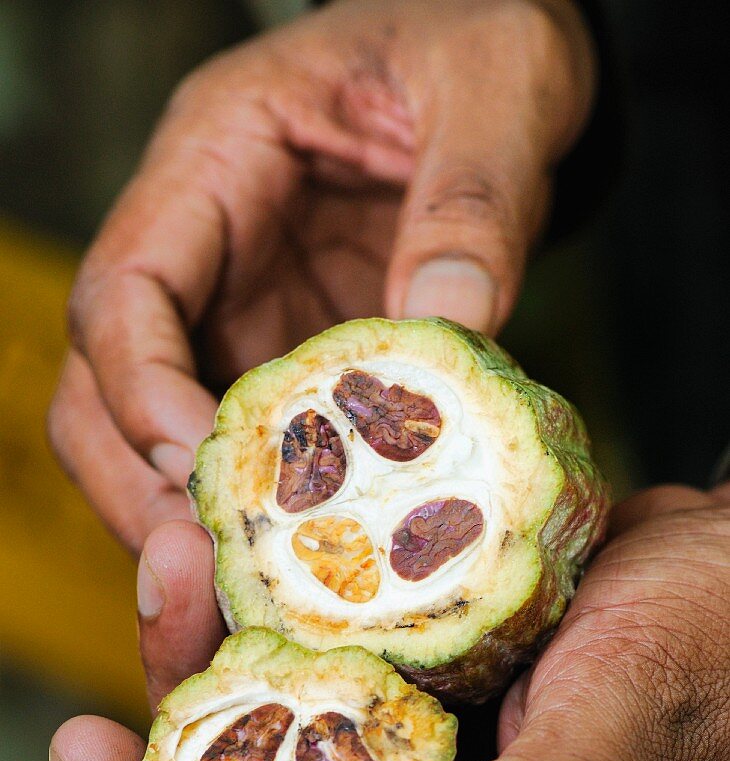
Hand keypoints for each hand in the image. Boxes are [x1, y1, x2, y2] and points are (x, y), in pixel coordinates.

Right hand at [47, 0, 595, 553]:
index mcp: (217, 156)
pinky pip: (242, 444)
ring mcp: (237, 309)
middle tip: (210, 564)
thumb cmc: (476, 37)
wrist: (496, 67)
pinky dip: (255, 508)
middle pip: (100, 384)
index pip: (125, 287)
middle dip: (136, 482)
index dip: (140, 387)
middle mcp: (204, 245)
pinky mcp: (283, 355)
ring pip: (149, 431)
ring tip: (248, 583)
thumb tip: (444, 331)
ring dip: (183, 513)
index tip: (198, 464)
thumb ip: (473, 203)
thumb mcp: (496, 88)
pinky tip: (301, 554)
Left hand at [49, 483, 729, 760]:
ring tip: (159, 585)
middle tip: (77, 755)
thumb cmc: (716, 643)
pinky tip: (208, 556)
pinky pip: (300, 675)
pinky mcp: (401, 683)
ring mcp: (413, 759)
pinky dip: (247, 625)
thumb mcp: (645, 715)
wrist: (722, 563)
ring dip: (193, 693)